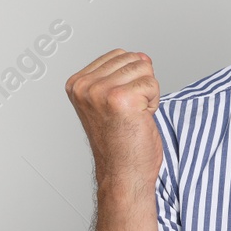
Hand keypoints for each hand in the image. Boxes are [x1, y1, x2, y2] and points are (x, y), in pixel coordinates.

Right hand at [65, 49, 163, 194]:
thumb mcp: (112, 100)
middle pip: (133, 59)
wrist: (124, 175)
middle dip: (140, 85)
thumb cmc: (120, 143)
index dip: (129, 79)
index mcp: (77, 84)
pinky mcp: (122, 98)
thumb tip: (142, 56)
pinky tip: (140, 119)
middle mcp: (85, 86)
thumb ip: (122, 73)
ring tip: (134, 116)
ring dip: (148, 94)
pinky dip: (154, 103)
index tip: (119, 106)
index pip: (119, 55)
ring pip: (144, 69)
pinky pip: (153, 84)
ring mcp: (101, 91)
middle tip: (129, 113)